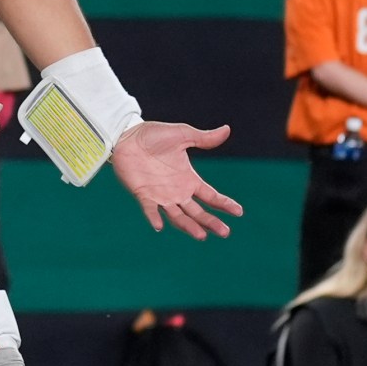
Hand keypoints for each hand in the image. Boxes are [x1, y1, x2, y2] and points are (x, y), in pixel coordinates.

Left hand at [110, 120, 243, 239]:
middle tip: (225, 233)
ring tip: (201, 236)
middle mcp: (177, 192)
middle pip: (198, 212)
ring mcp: (160, 196)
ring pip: (178, 217)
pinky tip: (160, 226)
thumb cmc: (154, 135)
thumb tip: (227, 130)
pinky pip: (150, 210)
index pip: (211, 196)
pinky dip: (154, 218)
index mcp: (189, 179)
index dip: (224, 204)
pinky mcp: (143, 195)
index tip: (239, 212)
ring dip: (189, 226)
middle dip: (211, 222)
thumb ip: (203, 138)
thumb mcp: (183, 134)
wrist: (128, 135)